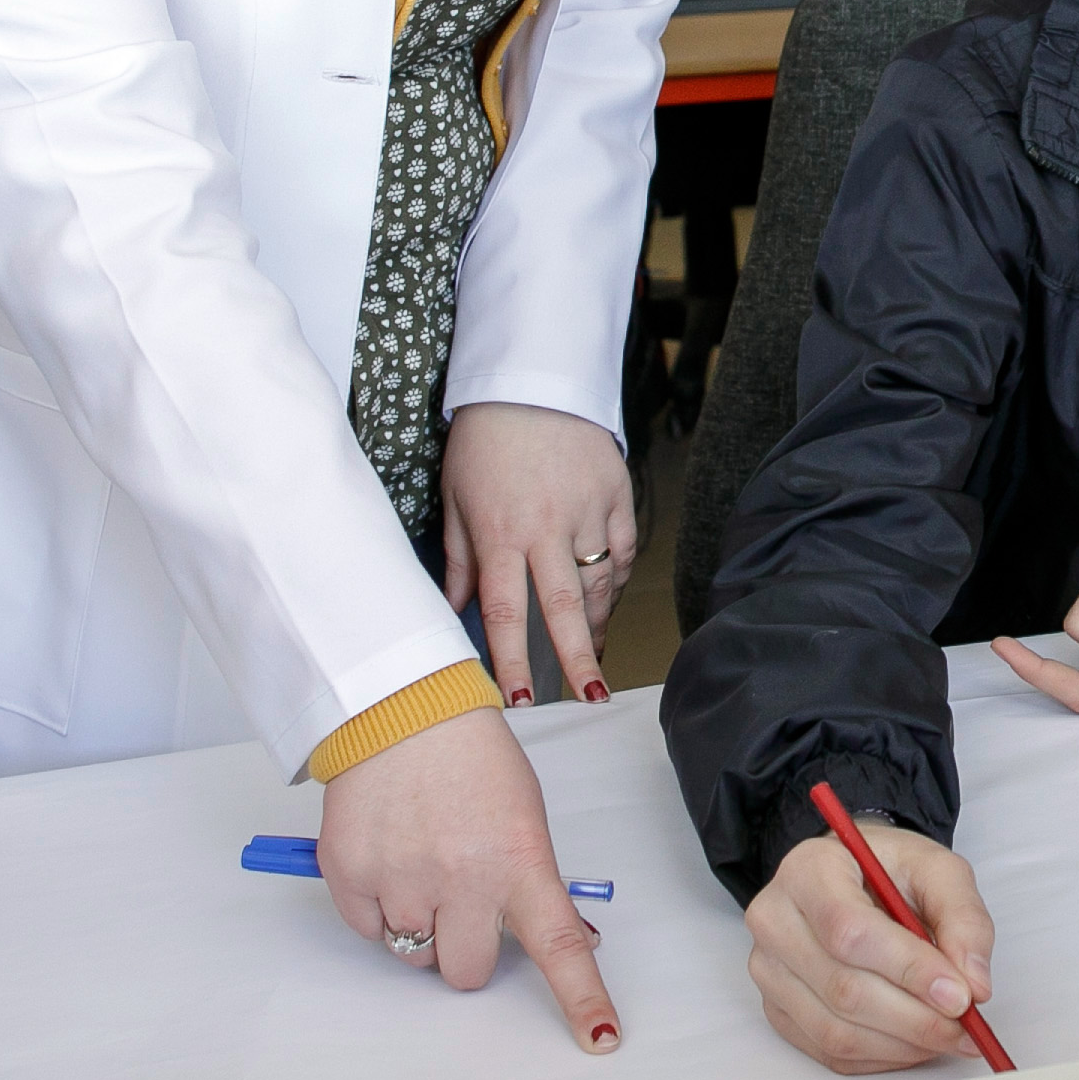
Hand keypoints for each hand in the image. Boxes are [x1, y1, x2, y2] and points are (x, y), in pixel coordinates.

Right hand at [315, 705, 617, 1052]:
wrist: (401, 711)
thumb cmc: (472, 760)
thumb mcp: (523, 815)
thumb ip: (535, 880)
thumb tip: (568, 940)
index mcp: (519, 861)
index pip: (559, 947)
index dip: (581, 999)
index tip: (600, 1039)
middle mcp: (463, 879)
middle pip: (466, 972)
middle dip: (465, 948)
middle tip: (460, 901)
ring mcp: (403, 880)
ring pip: (414, 953)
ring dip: (421, 922)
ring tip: (420, 860)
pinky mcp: (351, 876)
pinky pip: (369, 930)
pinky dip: (378, 907)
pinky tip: (389, 854)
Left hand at [439, 400, 633, 704]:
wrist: (531, 380)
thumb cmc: (484, 438)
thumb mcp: (454, 496)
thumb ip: (461, 557)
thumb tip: (456, 609)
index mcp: (501, 532)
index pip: (505, 611)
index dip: (511, 660)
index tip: (517, 699)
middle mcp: (546, 527)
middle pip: (563, 607)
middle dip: (576, 658)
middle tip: (590, 698)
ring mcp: (587, 510)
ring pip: (599, 582)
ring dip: (596, 622)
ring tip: (592, 653)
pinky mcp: (617, 493)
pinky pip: (623, 550)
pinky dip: (617, 579)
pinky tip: (606, 598)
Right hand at [745, 817, 997, 1073]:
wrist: (852, 878)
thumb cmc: (889, 871)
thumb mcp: (938, 870)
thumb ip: (963, 918)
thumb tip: (974, 984)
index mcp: (808, 870)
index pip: (850, 930)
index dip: (908, 969)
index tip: (960, 995)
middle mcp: (775, 920)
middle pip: (843, 988)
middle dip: (915, 1018)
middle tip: (966, 1026)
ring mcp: (770, 970)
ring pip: (835, 1030)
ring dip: (903, 1044)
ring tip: (948, 1035)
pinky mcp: (778, 1009)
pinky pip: (829, 1052)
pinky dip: (883, 1056)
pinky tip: (915, 1041)